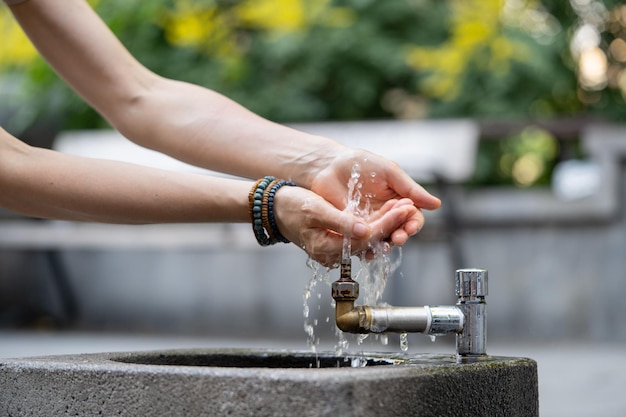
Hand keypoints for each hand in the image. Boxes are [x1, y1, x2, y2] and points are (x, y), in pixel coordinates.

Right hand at [273, 186, 419, 266]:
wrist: (274, 209)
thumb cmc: (291, 206)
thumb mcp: (315, 209)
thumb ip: (341, 222)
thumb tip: (366, 231)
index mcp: (326, 248)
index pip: (366, 238)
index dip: (386, 223)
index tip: (403, 208)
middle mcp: (332, 255)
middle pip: (371, 241)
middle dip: (392, 224)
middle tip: (410, 207)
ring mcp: (335, 251)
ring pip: (368, 240)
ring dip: (387, 225)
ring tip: (404, 208)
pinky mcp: (337, 243)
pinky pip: (361, 238)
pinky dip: (375, 225)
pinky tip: (388, 213)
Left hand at [309, 148, 440, 245]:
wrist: (330, 166)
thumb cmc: (361, 164)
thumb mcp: (390, 172)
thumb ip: (411, 189)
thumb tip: (437, 204)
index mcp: (399, 201)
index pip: (412, 217)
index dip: (414, 224)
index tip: (411, 227)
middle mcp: (386, 214)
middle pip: (399, 231)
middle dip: (400, 236)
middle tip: (398, 238)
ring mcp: (369, 223)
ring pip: (382, 239)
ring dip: (385, 245)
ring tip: (383, 247)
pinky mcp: (353, 229)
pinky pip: (362, 242)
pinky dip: (366, 248)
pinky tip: (367, 252)